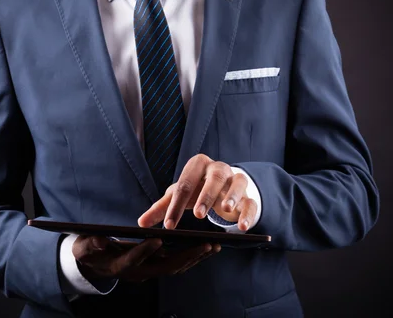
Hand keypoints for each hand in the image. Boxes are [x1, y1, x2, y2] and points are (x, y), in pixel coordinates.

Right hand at [72, 235, 220, 281]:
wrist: (95, 264)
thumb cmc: (89, 252)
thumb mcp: (83, 246)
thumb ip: (90, 244)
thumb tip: (98, 241)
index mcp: (120, 265)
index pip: (134, 260)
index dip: (145, 251)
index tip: (158, 239)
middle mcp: (138, 272)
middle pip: (165, 268)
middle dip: (186, 256)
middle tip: (205, 244)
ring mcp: (149, 271)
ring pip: (176, 267)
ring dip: (196, 257)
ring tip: (214, 245)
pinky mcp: (157, 267)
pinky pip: (179, 264)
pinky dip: (194, 256)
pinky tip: (208, 247)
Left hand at [138, 154, 257, 230]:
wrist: (223, 186)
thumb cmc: (196, 188)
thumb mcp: (179, 195)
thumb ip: (162, 208)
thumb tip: (140, 224)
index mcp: (198, 165)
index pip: (186, 184)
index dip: (176, 206)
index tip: (169, 226)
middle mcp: (219, 169)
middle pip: (215, 176)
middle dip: (206, 194)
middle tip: (198, 214)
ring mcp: (236, 180)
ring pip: (238, 183)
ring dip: (232, 196)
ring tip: (226, 210)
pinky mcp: (249, 195)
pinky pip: (251, 202)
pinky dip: (248, 214)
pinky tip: (242, 227)